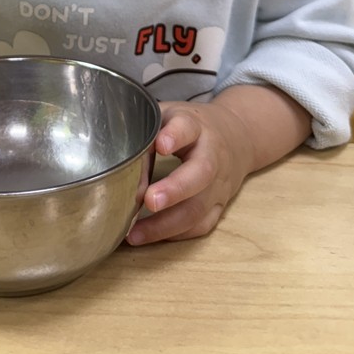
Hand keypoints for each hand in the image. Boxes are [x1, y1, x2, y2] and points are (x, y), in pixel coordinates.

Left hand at [126, 97, 253, 244]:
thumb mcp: (169, 116)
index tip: (160, 145)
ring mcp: (219, 184)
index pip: (188, 127)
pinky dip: (175, 235)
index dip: (175, 136)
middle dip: (175, 189)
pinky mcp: (219, 206)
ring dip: (167, 223)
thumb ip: (146, 132)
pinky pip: (201, 225)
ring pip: (200, 207)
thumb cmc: (190, 127)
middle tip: (150, 200)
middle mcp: (213, 155)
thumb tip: (116, 161)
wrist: (236, 137)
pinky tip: (149, 237)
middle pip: (201, 172)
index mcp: (196, 126)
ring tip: (135, 232)